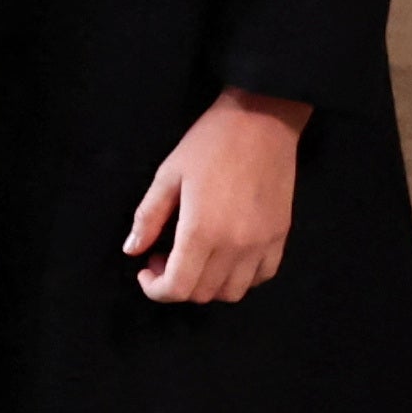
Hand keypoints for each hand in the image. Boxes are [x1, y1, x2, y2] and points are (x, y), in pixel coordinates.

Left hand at [122, 90, 308, 302]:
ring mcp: (261, 244)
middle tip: (164, 256)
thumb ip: (148, 217)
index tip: (146, 270)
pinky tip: (227, 256)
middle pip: (202, 293)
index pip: (177, 288)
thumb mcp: (168, 174)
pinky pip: (262, 276)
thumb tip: (131, 250)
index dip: (155, 289)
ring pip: (232, 292)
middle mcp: (234, 246)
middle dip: (176, 284)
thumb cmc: (210, 142)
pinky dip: (241, 277)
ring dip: (208, 285)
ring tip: (196, 258)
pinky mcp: (280, 236)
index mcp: (201, 231)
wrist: (262, 119)